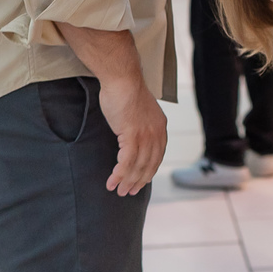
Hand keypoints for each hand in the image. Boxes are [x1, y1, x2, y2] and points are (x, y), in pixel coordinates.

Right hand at [98, 77, 167, 195]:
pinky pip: (126, 162)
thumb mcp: (140, 111)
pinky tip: (111, 182)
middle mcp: (156, 133)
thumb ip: (140, 125)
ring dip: (127, 181)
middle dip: (138, 181)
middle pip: (149, 165)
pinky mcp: (132, 135)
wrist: (123, 79)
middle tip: (128, 192)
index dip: (149, 172)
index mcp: (160, 127)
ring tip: (118, 191)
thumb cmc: (126, 91)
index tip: (141, 182)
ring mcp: (146, 135)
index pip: (157, 156)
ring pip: (138, 166)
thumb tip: (132, 136)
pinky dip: (119, 174)